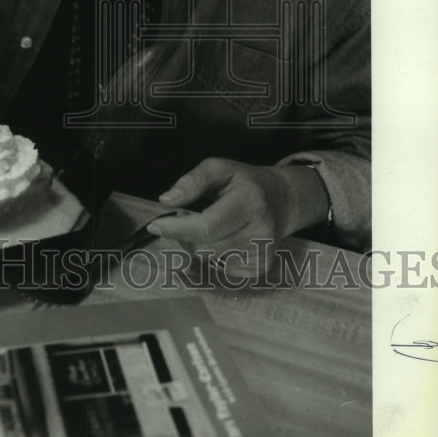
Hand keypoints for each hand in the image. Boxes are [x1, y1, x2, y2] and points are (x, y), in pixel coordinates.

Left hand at [146, 157, 327, 276]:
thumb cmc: (245, 182)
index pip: (207, 226)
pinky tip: (222, 238)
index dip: (177, 229)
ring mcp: (262, 255)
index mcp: (250, 203)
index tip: (155, 225)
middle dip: (184, 235)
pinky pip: (220, 268)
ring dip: (197, 244)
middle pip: (204, 248)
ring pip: (209, 260)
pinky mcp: (259, 269)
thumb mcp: (219, 168)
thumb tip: (166, 201)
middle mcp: (261, 233)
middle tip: (185, 216)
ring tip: (207, 224)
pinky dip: (212, 254)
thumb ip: (193, 181)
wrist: (282, 200)